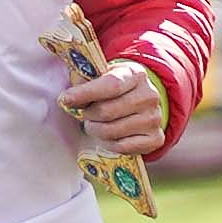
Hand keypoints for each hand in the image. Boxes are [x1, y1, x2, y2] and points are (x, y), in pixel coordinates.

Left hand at [62, 57, 178, 161]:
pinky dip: (109, 144)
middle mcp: (150, 95)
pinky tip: (109, 136)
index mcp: (136, 74)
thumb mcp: (101, 76)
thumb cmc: (114, 89)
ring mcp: (154, 118)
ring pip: (112, 131)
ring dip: (96, 130)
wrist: (140, 102)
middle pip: (107, 111)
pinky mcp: (156, 138)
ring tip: (96, 124)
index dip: (85, 93)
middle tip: (85, 114)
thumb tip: (68, 98)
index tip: (65, 99)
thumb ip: (84, 81)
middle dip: (88, 115)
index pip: (110, 85)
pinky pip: (122, 147)